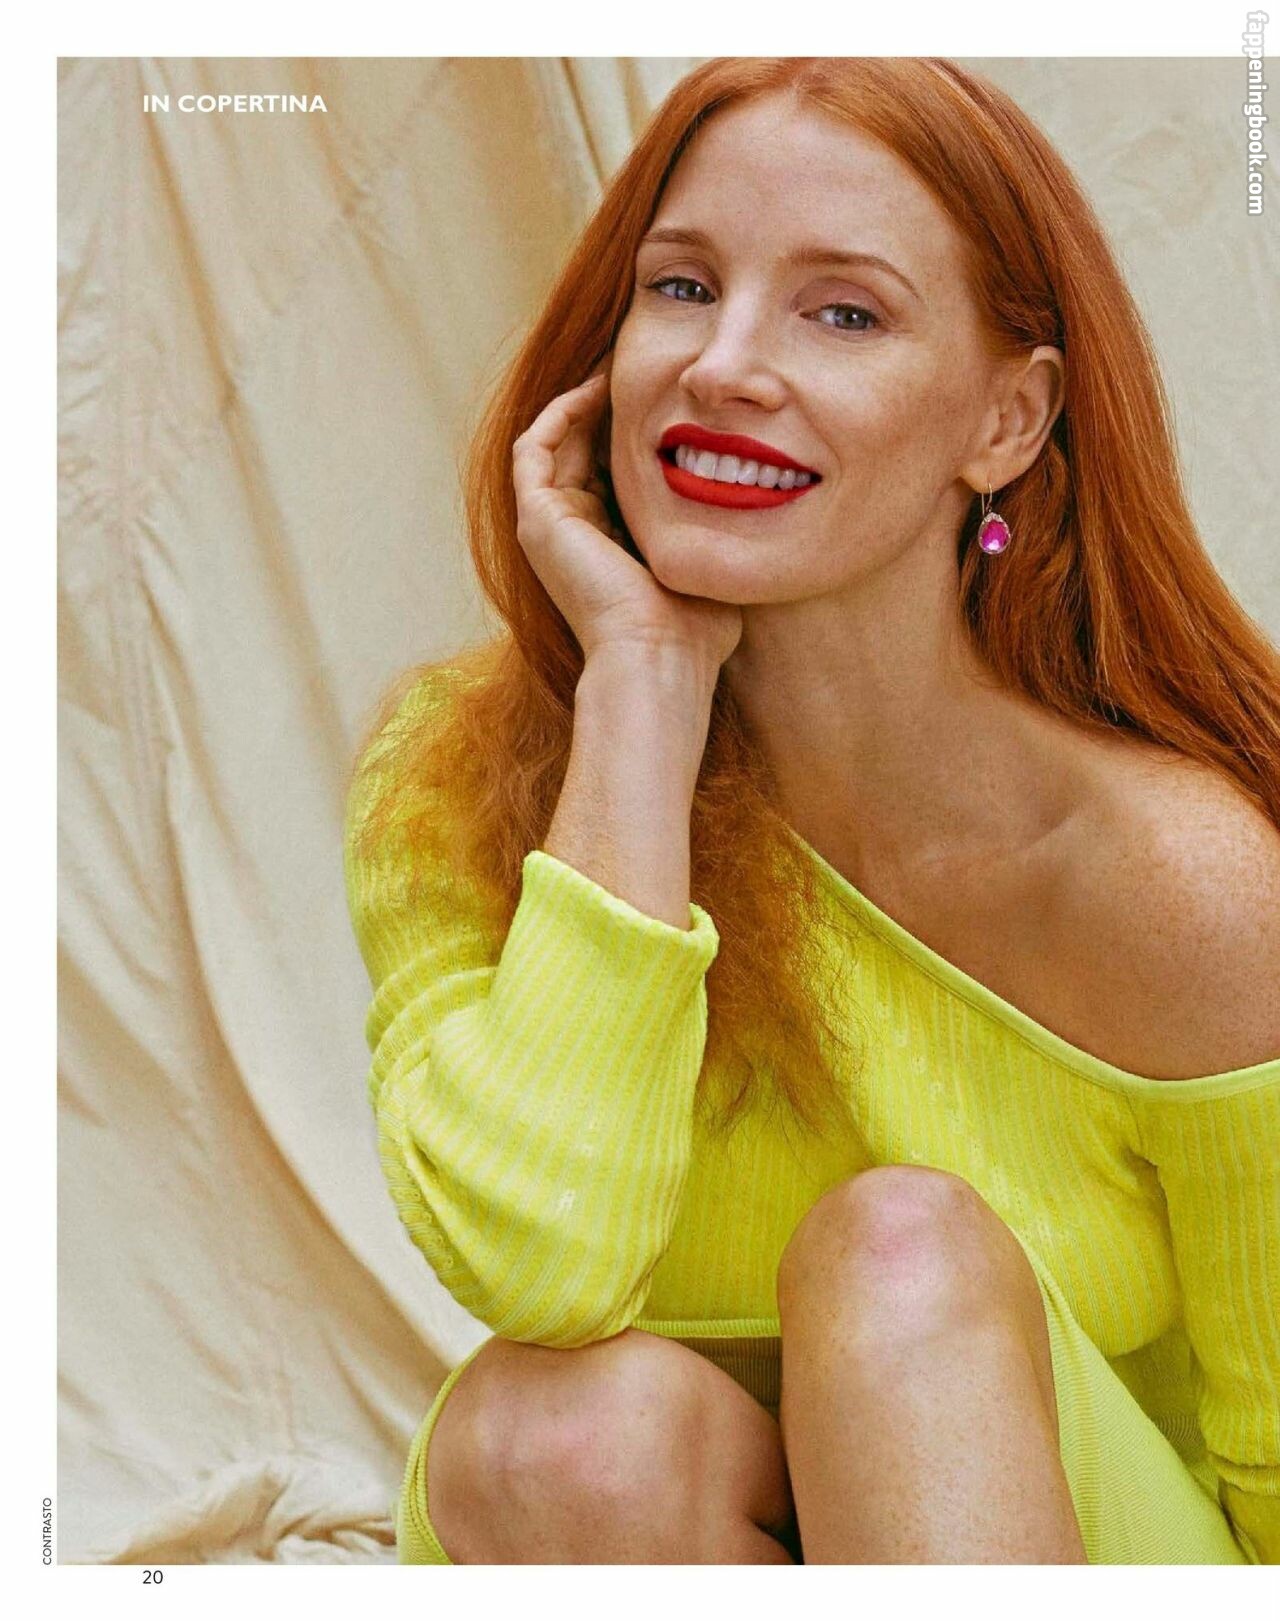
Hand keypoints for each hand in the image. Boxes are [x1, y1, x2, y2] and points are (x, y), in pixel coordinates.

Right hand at [511, 360, 743, 672]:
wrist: (659, 656)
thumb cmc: (695, 629)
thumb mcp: (708, 562)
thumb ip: (715, 532)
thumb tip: (757, 503)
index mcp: (607, 546)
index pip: (612, 470)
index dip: (636, 430)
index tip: (671, 396)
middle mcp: (571, 534)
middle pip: (581, 449)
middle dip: (607, 405)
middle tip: (642, 364)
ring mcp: (548, 525)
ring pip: (553, 442)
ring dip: (582, 400)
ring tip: (617, 364)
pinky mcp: (537, 517)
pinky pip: (534, 446)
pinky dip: (559, 412)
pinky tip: (597, 387)